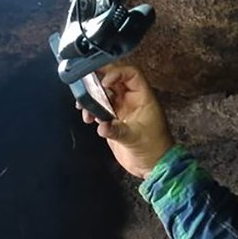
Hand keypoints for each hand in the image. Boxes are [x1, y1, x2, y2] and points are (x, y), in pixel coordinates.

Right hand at [80, 64, 174, 178]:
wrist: (151, 165)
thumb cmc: (153, 149)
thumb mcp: (135, 138)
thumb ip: (117, 131)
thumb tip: (102, 126)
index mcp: (143, 97)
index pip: (131, 74)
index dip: (117, 73)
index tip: (104, 82)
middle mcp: (131, 100)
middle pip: (114, 80)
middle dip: (99, 79)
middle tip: (84, 80)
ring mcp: (121, 109)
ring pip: (104, 93)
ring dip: (92, 97)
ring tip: (84, 105)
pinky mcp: (113, 119)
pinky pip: (99, 108)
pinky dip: (91, 110)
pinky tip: (88, 117)